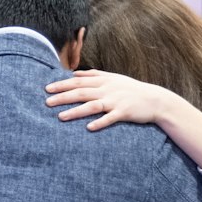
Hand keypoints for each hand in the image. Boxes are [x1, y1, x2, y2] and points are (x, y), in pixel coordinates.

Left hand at [45, 70, 166, 129]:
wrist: (154, 99)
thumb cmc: (131, 90)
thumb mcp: (113, 78)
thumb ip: (94, 75)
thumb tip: (74, 74)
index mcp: (104, 80)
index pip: (78, 82)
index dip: (62, 84)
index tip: (47, 88)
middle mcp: (107, 89)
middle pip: (81, 92)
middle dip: (63, 97)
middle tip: (47, 102)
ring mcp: (116, 101)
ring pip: (92, 105)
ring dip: (75, 111)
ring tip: (60, 117)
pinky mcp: (124, 112)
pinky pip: (110, 118)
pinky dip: (99, 122)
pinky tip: (89, 128)